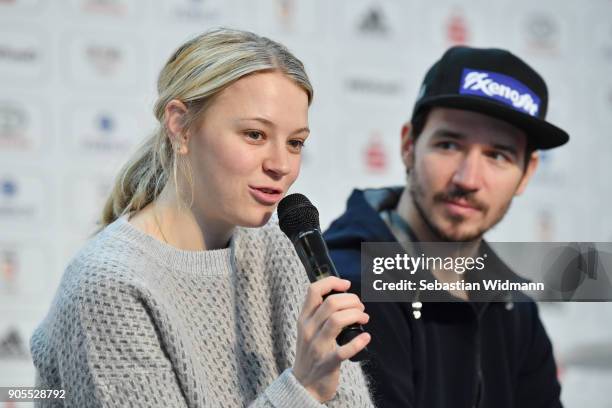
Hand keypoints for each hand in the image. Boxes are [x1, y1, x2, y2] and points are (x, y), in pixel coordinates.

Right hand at [292, 277, 370, 401]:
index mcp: (303, 318)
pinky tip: (366, 337)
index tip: (346, 284)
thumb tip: (342, 295)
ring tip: (364, 318)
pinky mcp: (327, 363)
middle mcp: (308, 329)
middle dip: (351, 300)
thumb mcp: (307, 329)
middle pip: (331, 303)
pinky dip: (359, 342)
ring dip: (356, 315)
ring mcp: (317, 346)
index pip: (313, 290)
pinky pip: (344, 350)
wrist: (304, 384)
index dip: (332, 282)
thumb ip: (318, 312)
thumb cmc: (311, 353)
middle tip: (360, 307)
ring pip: (337, 320)